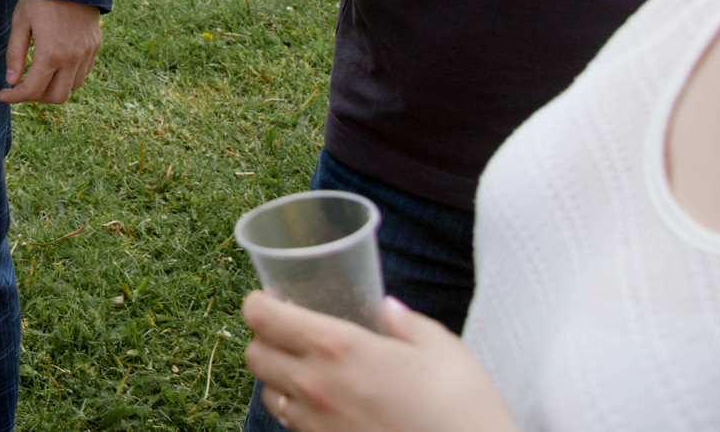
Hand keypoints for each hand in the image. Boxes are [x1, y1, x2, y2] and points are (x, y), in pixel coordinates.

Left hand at [0, 0, 101, 103]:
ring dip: (54, 87)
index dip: (15, 97)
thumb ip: (15, 54)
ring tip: (37, 75)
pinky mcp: (95, 46)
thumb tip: (11, 81)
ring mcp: (87, 53)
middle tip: (21, 86)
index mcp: (51, 53)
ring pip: (73, 87)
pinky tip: (54, 65)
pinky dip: (68, 76)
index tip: (2, 94)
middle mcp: (72, 58)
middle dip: (36, 97)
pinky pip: (83, 72)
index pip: (33, 90)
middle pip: (56, 97)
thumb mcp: (20, 22)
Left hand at [243, 292, 519, 431]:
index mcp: (338, 348)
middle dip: (264, 340)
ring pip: (268, 395)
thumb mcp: (445, 351)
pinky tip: (328, 407)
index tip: (271, 300)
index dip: (259, 304)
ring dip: (278, 380)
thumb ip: (408, 324)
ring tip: (308, 372)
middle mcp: (316, 386)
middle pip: (254, 355)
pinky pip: (292, 427)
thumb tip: (386, 308)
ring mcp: (318, 425)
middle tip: (290, 334)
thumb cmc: (465, 410)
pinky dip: (298, 413)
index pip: (262, 317)